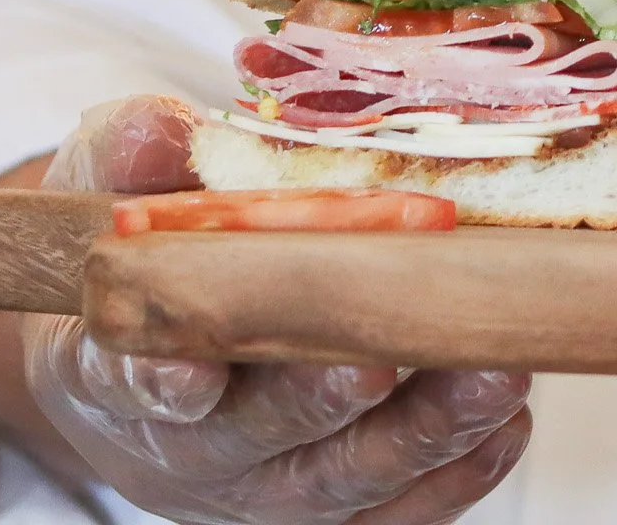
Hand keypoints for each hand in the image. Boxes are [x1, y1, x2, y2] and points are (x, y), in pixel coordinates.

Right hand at [23, 96, 529, 524]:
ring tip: (489, 376)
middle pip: (253, 438)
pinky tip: (504, 424)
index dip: (158, 381)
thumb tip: (162, 130)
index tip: (195, 371)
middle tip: (380, 357)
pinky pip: (392, 506)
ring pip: (339, 480)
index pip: (128, 382)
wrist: (150, 331)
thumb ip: (134, 150)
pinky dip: (452, 473)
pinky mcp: (325, 501)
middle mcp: (184, 446)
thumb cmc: (144, 246)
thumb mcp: (114, 180)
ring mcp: (258, 484)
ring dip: (418, 434)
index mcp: (111, 365)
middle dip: (318, 399)